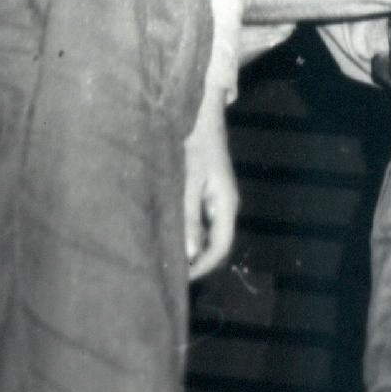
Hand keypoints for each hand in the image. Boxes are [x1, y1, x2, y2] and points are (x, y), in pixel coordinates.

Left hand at [183, 89, 238, 279]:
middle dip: (194, 258)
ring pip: (206, 231)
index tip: (178, 278)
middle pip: (214, 242)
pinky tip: (168, 229)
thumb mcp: (189, 181)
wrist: (202, 113)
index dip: (201, 266)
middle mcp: (224, 204)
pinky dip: (187, 228)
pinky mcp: (206, 190)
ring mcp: (216, 197)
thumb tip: (189, 254)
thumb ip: (189, 217)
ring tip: (164, 252)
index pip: (220, 248)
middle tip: (167, 269)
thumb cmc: (195, 144)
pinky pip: (200, 218)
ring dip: (189, 243)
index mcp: (226, 204)